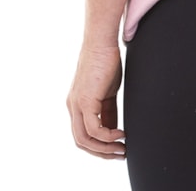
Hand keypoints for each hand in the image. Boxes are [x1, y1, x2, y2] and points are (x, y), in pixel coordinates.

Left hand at [66, 44, 125, 159]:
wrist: (102, 40)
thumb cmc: (107, 61)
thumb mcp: (108, 91)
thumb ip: (107, 110)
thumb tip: (114, 129)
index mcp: (77, 104)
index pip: (84, 134)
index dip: (99, 146)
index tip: (116, 149)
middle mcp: (73, 107)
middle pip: (81, 142)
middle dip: (102, 152)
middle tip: (120, 155)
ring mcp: (76, 104)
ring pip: (84, 139)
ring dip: (104, 149)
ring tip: (122, 149)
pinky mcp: (85, 100)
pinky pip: (94, 129)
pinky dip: (108, 136)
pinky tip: (121, 134)